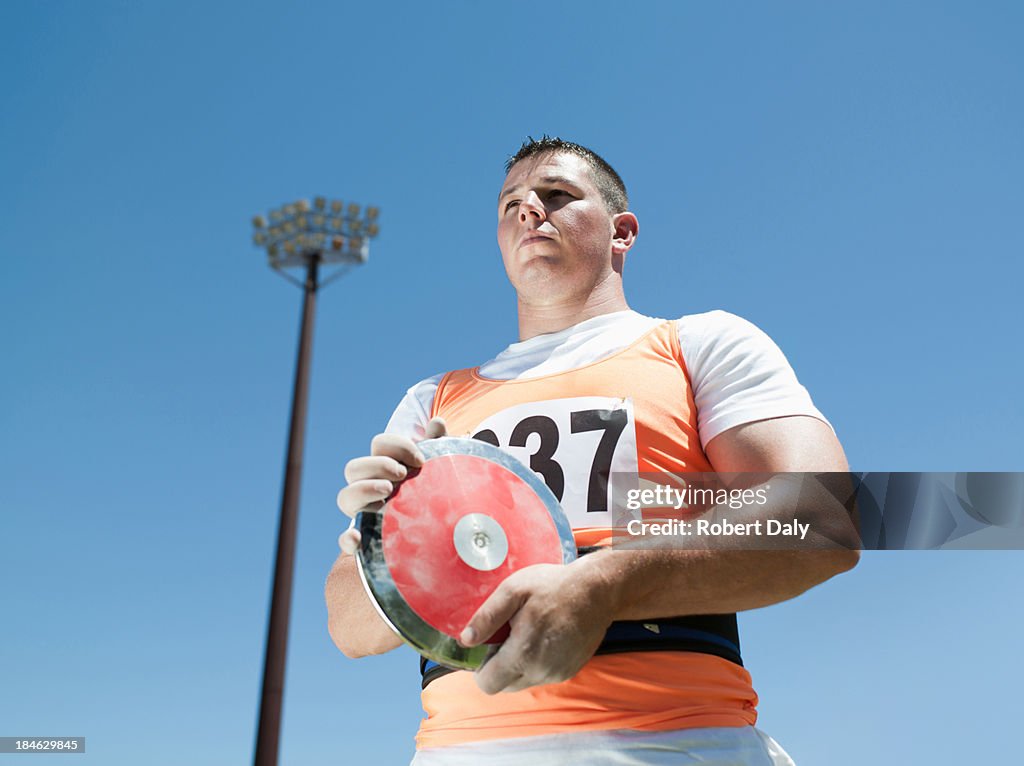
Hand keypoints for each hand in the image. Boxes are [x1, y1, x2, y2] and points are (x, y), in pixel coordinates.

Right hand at [336, 417, 446, 554]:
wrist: (445, 528)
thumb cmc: (440, 489)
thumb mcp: (442, 467)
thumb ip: (439, 444)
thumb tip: (437, 423)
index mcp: (387, 464)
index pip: (379, 444)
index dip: (398, 446)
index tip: (420, 459)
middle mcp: (371, 485)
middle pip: (354, 467)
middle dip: (377, 465)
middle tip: (403, 474)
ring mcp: (365, 511)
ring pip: (345, 497)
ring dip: (363, 490)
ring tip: (389, 491)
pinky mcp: (367, 539)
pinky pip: (346, 539)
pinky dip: (348, 539)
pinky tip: (358, 539)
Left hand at [458, 560, 615, 693]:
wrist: (596, 590)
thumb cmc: (553, 586)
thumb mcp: (513, 590)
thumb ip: (487, 617)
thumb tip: (465, 639)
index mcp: (523, 654)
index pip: (488, 684)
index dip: (480, 668)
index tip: (486, 646)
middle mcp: (541, 671)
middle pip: (504, 686)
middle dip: (498, 667)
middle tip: (506, 636)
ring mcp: (558, 673)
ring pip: (523, 682)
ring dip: (518, 665)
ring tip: (527, 633)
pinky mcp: (570, 670)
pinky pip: (542, 676)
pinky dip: (537, 663)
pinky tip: (544, 637)